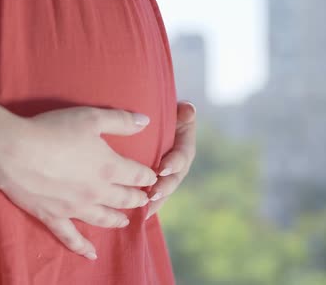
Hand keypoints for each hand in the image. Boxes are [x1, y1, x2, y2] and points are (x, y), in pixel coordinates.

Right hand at [0, 105, 157, 259]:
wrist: (13, 151)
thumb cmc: (53, 130)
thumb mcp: (91, 117)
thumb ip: (121, 120)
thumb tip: (146, 121)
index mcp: (109, 167)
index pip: (136, 174)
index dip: (146, 176)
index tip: (151, 177)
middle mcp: (97, 192)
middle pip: (123, 198)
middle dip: (136, 198)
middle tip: (144, 199)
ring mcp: (75, 208)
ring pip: (103, 218)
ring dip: (117, 219)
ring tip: (125, 221)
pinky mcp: (54, 217)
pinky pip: (71, 237)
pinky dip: (83, 247)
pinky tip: (92, 254)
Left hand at [146, 101, 196, 219]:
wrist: (143, 123)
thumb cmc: (158, 111)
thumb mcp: (172, 109)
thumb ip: (182, 111)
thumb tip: (189, 110)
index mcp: (184, 145)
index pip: (183, 156)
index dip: (174, 163)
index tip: (163, 169)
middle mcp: (177, 163)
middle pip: (174, 179)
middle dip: (164, 188)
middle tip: (152, 194)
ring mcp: (166, 175)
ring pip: (164, 191)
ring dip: (156, 201)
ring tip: (145, 209)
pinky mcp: (153, 183)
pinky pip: (152, 197)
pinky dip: (146, 207)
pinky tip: (137, 216)